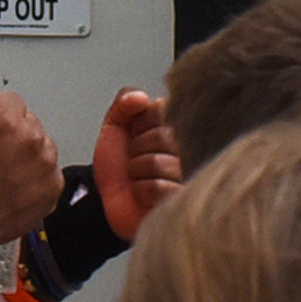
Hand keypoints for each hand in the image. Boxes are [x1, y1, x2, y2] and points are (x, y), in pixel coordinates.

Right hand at [0, 88, 61, 252]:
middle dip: (13, 133)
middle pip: (29, 122)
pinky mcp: (52, 188)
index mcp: (6, 120)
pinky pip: (49, 172)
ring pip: (42, 146)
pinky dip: (36, 177)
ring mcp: (45, 166)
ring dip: (27, 153)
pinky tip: (15, 183)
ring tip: (4, 170)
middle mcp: (31, 141)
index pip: (11, 100)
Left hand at [91, 89, 181, 238]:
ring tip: (141, 179)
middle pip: (160, 136)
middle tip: (137, 162)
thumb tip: (141, 98)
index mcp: (177, 125)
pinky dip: (142, 191)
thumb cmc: (119, 168)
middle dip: (137, 151)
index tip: (136, 137)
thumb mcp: (114, 127)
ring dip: (137, 173)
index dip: (139, 125)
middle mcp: (190, 147)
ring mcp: (190, 173)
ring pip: (156, 162)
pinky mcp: (184, 198)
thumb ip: (124, 102)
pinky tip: (145, 196)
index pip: (160, 109)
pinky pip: (157, 186)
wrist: (110, 203)